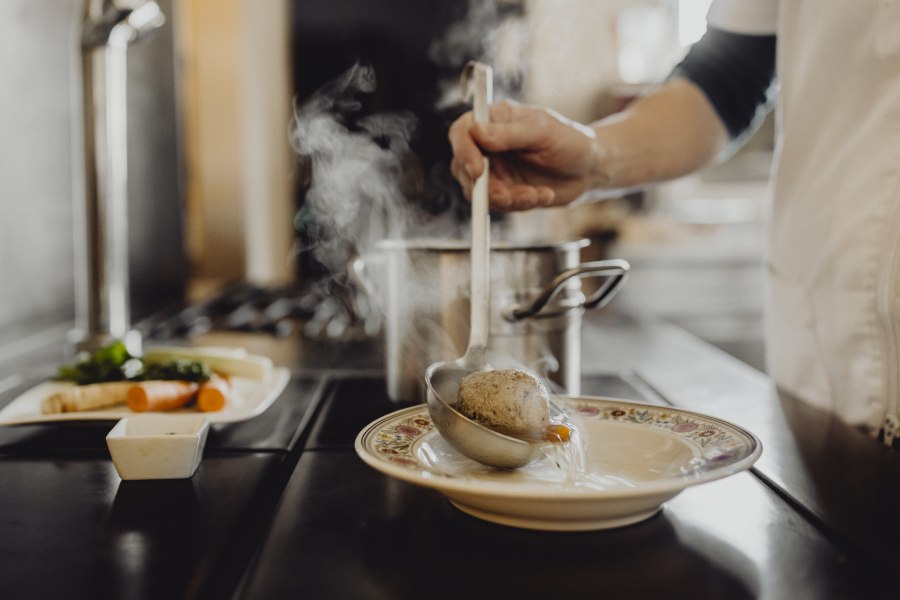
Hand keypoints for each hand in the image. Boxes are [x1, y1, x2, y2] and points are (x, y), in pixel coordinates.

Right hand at [448, 100, 602, 210]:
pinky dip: (520, 204)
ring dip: (507, 198)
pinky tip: (542, 195)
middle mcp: (488, 145)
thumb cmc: (570, 141)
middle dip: (486, 186)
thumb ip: (510, 133)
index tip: (478, 170)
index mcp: (494, 120)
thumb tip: (476, 132)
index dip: (463, 151)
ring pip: (479, 192)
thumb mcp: (543, 132)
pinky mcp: (503, 191)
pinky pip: (498, 205)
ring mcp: (494, 170)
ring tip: (535, 195)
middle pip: (463, 167)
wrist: (589, 170)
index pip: (462, 132)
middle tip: (509, 195)